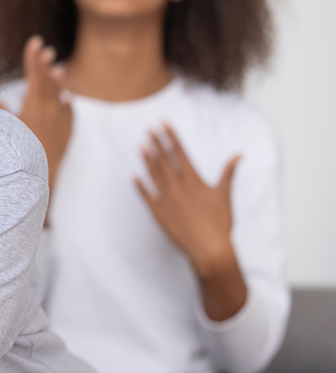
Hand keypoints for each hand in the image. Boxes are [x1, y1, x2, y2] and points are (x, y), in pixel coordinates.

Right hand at [0, 36, 70, 191]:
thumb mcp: (7, 129)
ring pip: (60, 94)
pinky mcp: (67, 132)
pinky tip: (66, 99)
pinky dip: (65, 103)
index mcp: (35, 104)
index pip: (34, 74)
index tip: (35, 41)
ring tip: (59, 68)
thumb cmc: (19, 151)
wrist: (40, 176)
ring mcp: (62, 120)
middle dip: (46, 64)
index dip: (33, 57)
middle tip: (47, 50)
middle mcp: (52, 109)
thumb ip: (0, 111)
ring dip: (58, 81)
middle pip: (49, 80)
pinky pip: (68, 112)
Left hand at [136, 123, 247, 320]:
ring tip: (141, 146)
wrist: (209, 248)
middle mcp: (178, 186)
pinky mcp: (158, 212)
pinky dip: (140, 186)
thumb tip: (238, 155)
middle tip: (148, 130)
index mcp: (194, 180)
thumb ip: (228, 173)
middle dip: (156, 143)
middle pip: (164, 160)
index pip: (180, 152)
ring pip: (154, 174)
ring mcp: (166, 198)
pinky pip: (146, 196)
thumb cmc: (220, 223)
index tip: (163, 124)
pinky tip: (134, 177)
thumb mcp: (225, 195)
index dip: (171, 137)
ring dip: (147, 160)